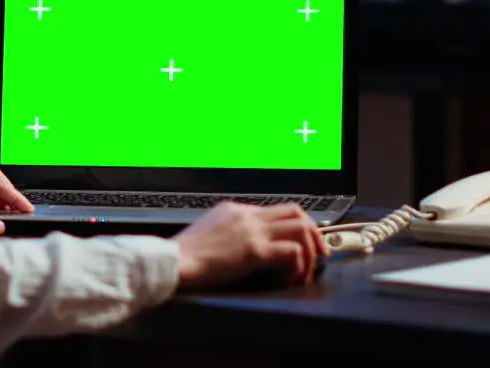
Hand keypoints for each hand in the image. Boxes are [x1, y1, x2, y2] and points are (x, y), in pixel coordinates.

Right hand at [173, 201, 328, 288]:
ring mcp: (252, 230)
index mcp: (235, 210)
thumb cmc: (183, 257)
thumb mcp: (208, 235)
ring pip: (301, 227)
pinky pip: (292, 251)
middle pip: (296, 211)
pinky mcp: (254, 250)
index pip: (277, 209)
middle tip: (319, 253)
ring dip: (311, 250)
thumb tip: (244, 250)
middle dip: (313, 232)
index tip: (303, 243)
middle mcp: (246, 215)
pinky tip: (291, 279)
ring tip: (308, 269)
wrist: (170, 263)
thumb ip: (229, 235)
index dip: (296, 227)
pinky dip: (299, 266)